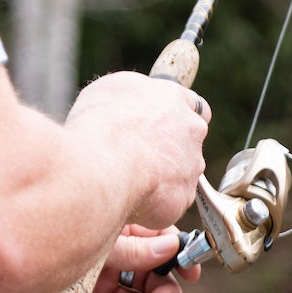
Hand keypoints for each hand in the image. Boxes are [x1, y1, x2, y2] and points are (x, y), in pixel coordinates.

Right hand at [65, 71, 209, 227]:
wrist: (102, 164)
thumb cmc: (100, 123)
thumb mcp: (110, 89)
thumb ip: (132, 97)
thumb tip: (129, 104)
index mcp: (174, 98)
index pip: (191, 105)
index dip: (175, 117)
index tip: (160, 125)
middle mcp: (191, 129)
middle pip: (189, 141)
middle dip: (170, 149)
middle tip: (138, 156)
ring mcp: (191, 165)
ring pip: (181, 174)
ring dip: (161, 177)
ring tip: (128, 180)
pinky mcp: (184, 197)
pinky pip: (169, 201)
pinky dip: (153, 203)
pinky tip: (129, 198)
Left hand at [80, 224, 200, 292]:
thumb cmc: (50, 247)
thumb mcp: (96, 244)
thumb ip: (133, 249)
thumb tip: (171, 247)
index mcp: (113, 235)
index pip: (156, 240)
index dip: (178, 256)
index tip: (191, 273)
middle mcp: (107, 263)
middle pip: (151, 280)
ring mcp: (94, 292)